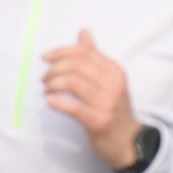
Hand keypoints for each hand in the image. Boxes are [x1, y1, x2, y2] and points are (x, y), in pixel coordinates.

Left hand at [39, 31, 140, 168]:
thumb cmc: (114, 108)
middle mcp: (113, 84)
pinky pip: (72, 106)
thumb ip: (95, 57)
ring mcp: (106, 102)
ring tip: (47, 90)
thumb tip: (83, 32)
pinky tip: (50, 102)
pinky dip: (56, 102)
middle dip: (54, 69)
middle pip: (77, 66)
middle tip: (44, 78)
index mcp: (115, 71)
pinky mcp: (97, 120)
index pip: (85, 52)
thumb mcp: (109, 80)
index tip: (46, 58)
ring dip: (52, 85)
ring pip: (71, 83)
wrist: (128, 141)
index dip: (61, 52)